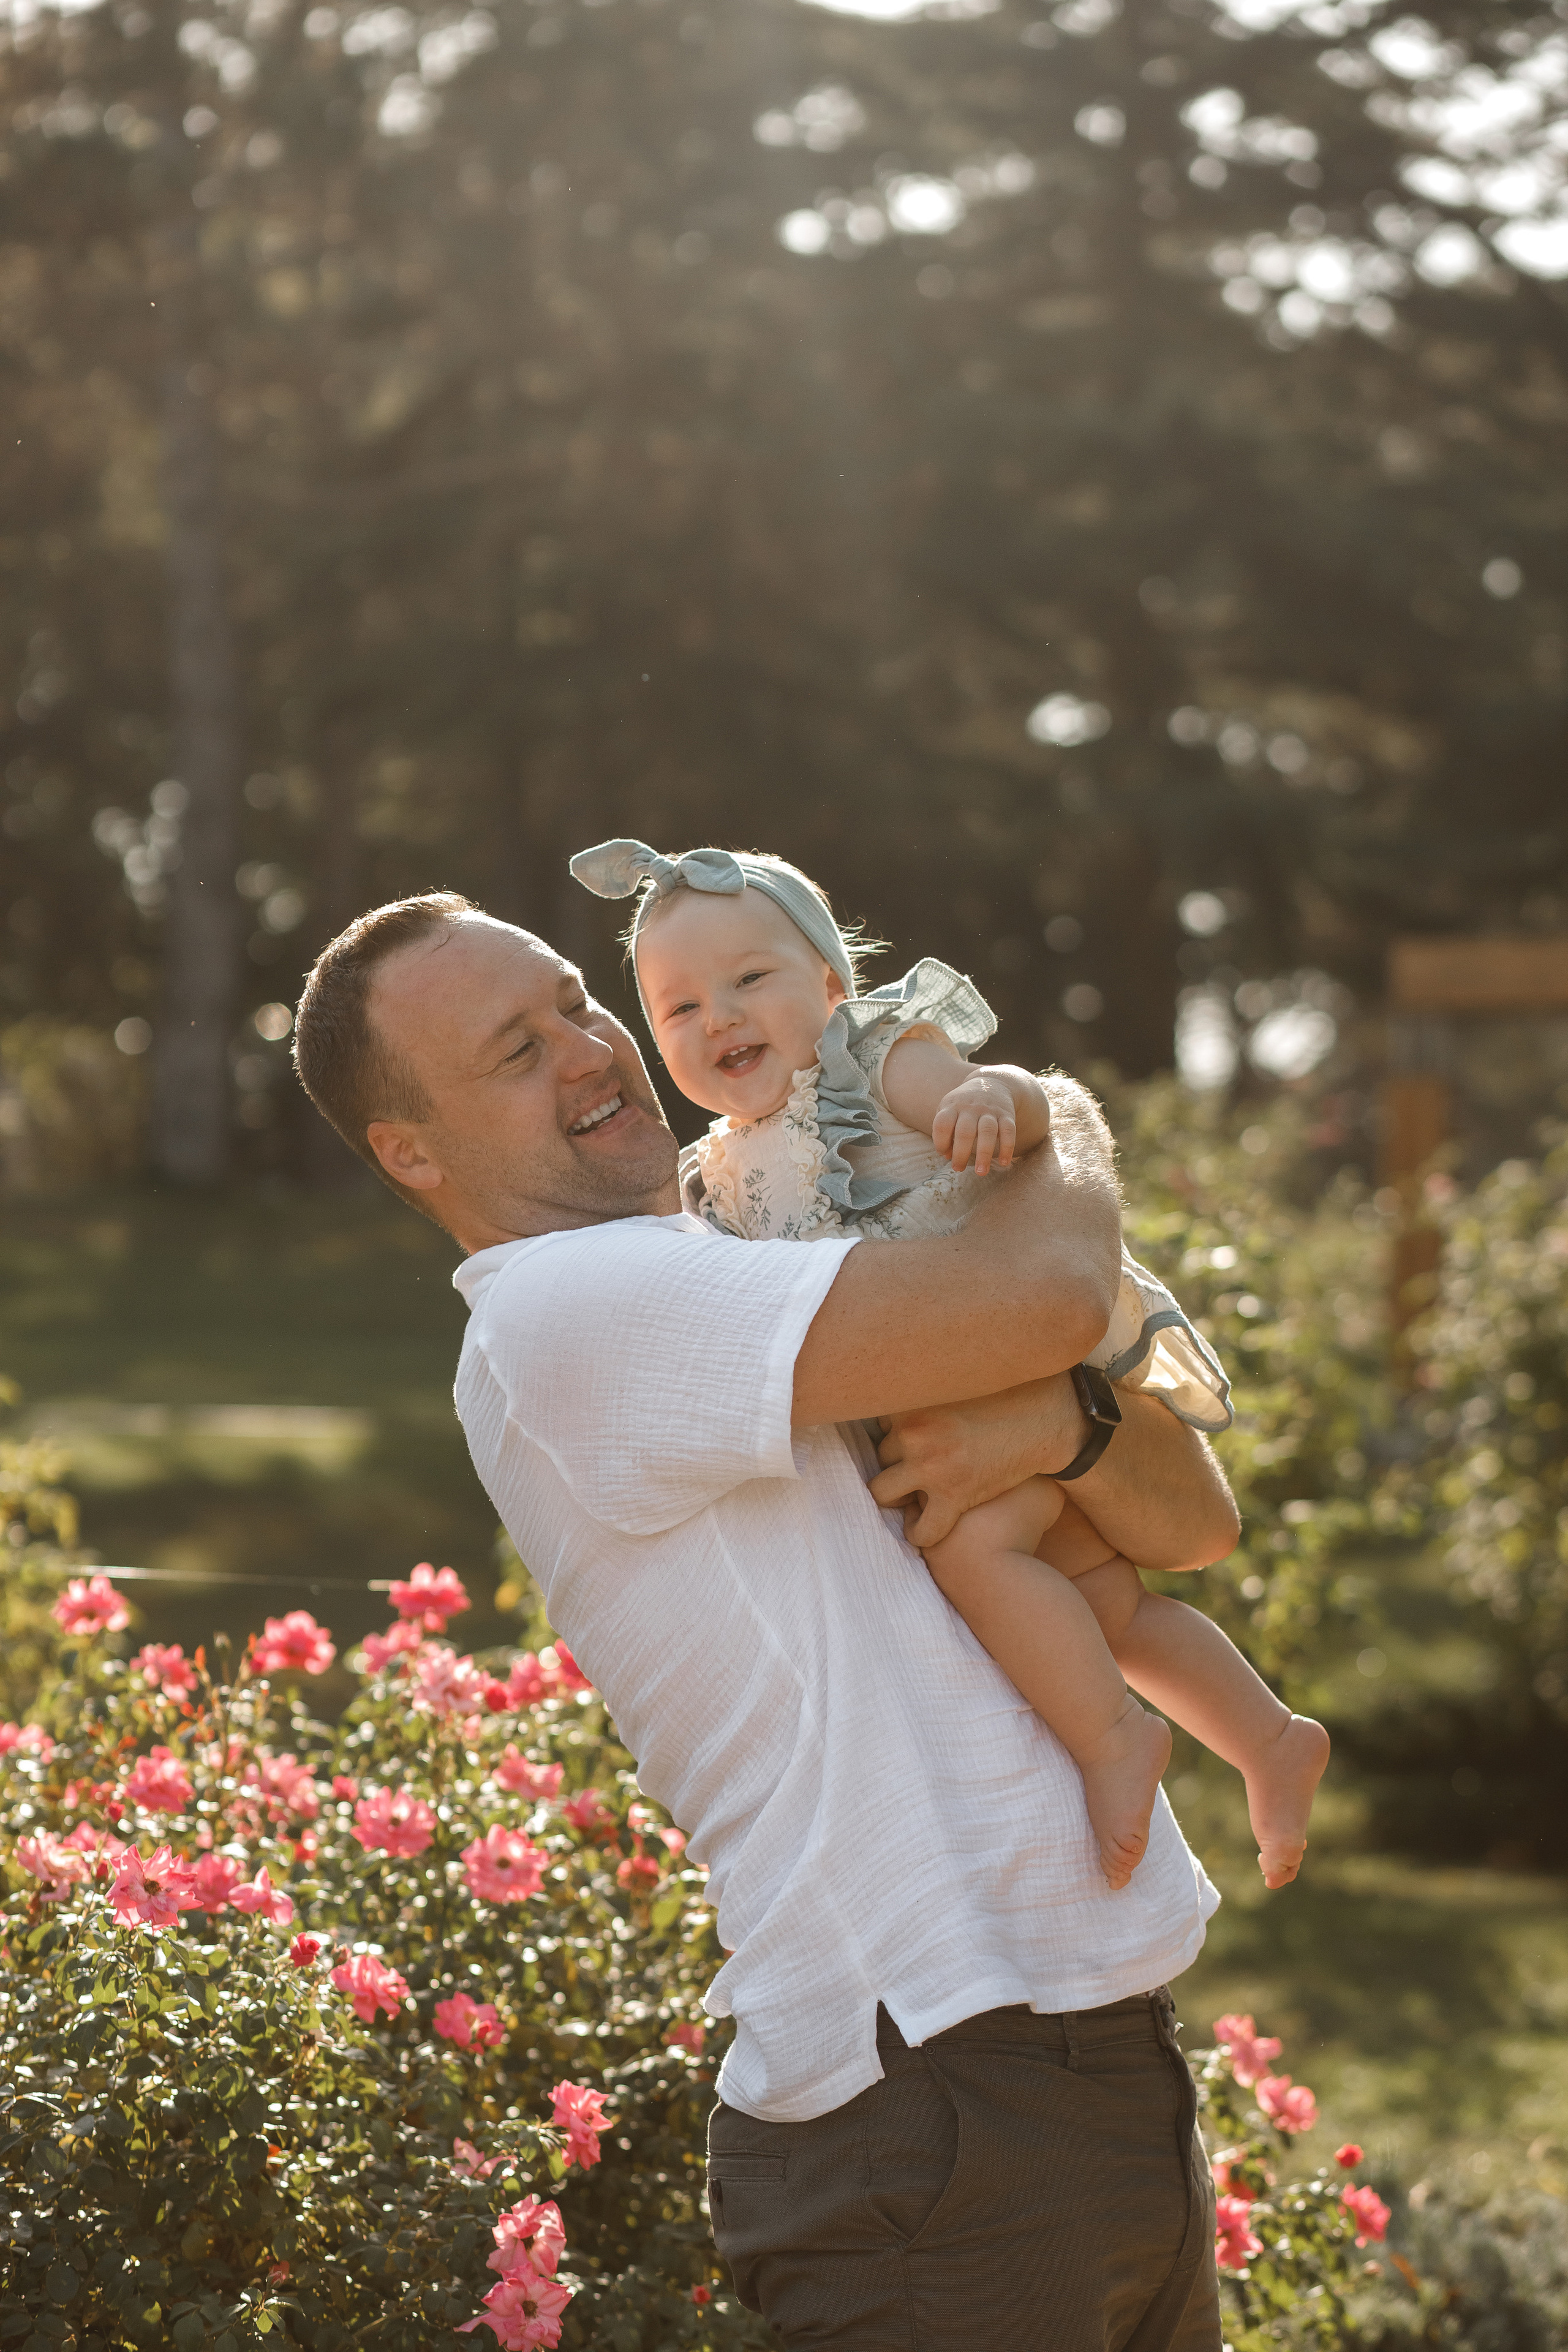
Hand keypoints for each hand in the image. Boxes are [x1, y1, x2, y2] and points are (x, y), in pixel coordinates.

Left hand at [870, 1375, 1087, 1544]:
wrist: (1047, 1420)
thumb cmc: (1007, 1392)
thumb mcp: (957, 1375)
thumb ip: (925, 1380)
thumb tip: (897, 1360)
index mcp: (910, 1399)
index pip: (877, 1421)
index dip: (895, 1431)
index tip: (910, 1436)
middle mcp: (913, 1432)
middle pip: (880, 1455)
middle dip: (896, 1461)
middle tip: (917, 1465)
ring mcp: (930, 1467)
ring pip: (883, 1492)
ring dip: (896, 1495)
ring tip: (910, 1496)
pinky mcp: (954, 1497)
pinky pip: (921, 1529)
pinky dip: (920, 1532)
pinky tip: (924, 1527)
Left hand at [931, 1073, 1017, 1175]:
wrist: (993, 1082)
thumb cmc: (964, 1104)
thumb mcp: (949, 1109)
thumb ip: (945, 1132)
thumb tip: (947, 1156)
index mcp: (953, 1106)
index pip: (942, 1124)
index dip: (940, 1141)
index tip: (944, 1153)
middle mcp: (971, 1107)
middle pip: (965, 1131)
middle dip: (961, 1153)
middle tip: (958, 1169)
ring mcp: (990, 1110)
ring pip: (987, 1132)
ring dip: (984, 1154)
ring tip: (980, 1172)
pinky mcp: (1007, 1114)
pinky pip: (1009, 1131)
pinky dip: (1008, 1147)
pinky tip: (1005, 1163)